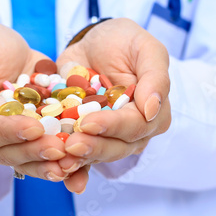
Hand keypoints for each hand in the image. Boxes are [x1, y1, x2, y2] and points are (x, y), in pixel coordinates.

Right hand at [0, 22, 66, 181]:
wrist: (13, 49)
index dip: (7, 132)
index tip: (33, 127)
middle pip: (5, 153)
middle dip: (33, 151)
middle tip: (59, 147)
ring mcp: (5, 145)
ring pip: (25, 162)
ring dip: (48, 165)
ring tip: (71, 162)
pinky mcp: (28, 144)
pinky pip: (42, 159)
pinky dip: (61, 165)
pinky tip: (78, 167)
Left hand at [56, 18, 171, 192]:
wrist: (94, 42)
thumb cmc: (124, 42)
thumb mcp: (145, 48)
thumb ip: (155, 76)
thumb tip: (152, 109)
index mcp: (152, 111)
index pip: (136, 125)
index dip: (113, 127)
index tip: (88, 123)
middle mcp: (133, 130)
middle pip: (118, 147)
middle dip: (94, 147)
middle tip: (71, 144)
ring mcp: (109, 136)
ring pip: (98, 155)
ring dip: (80, 160)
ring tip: (60, 158)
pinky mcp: (86, 136)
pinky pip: (81, 158)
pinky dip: (72, 169)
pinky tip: (60, 174)